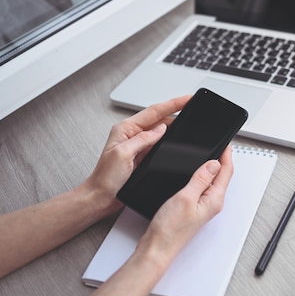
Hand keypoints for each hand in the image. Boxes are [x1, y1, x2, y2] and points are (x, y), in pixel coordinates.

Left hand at [82, 95, 191, 215]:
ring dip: (174, 125)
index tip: (187, 98)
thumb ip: (143, 139)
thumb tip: (161, 128)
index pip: (153, 112)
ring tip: (189, 120)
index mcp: (125, 129)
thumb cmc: (105, 178)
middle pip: (159, 118)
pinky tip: (178, 139)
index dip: (172, 104)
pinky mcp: (143, 155)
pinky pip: (160, 143)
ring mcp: (138, 145)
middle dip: (176, 110)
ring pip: (161, 130)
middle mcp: (132, 134)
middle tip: (192, 105)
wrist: (101, 197)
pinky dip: (170, 140)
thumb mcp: (123, 154)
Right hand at [136, 146, 233, 266]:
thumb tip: (213, 163)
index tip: (225, 143)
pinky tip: (195, 173)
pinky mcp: (194, 210)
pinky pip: (203, 189)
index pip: (226, 172)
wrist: (158, 248)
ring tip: (209, 155)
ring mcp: (203, 207)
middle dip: (222, 160)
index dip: (226, 155)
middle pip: (222, 177)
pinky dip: (201, 178)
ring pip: (212, 182)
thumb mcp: (186, 196)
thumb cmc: (170, 229)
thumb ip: (201, 178)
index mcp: (214, 200)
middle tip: (219, 146)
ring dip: (212, 168)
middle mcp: (212, 204)